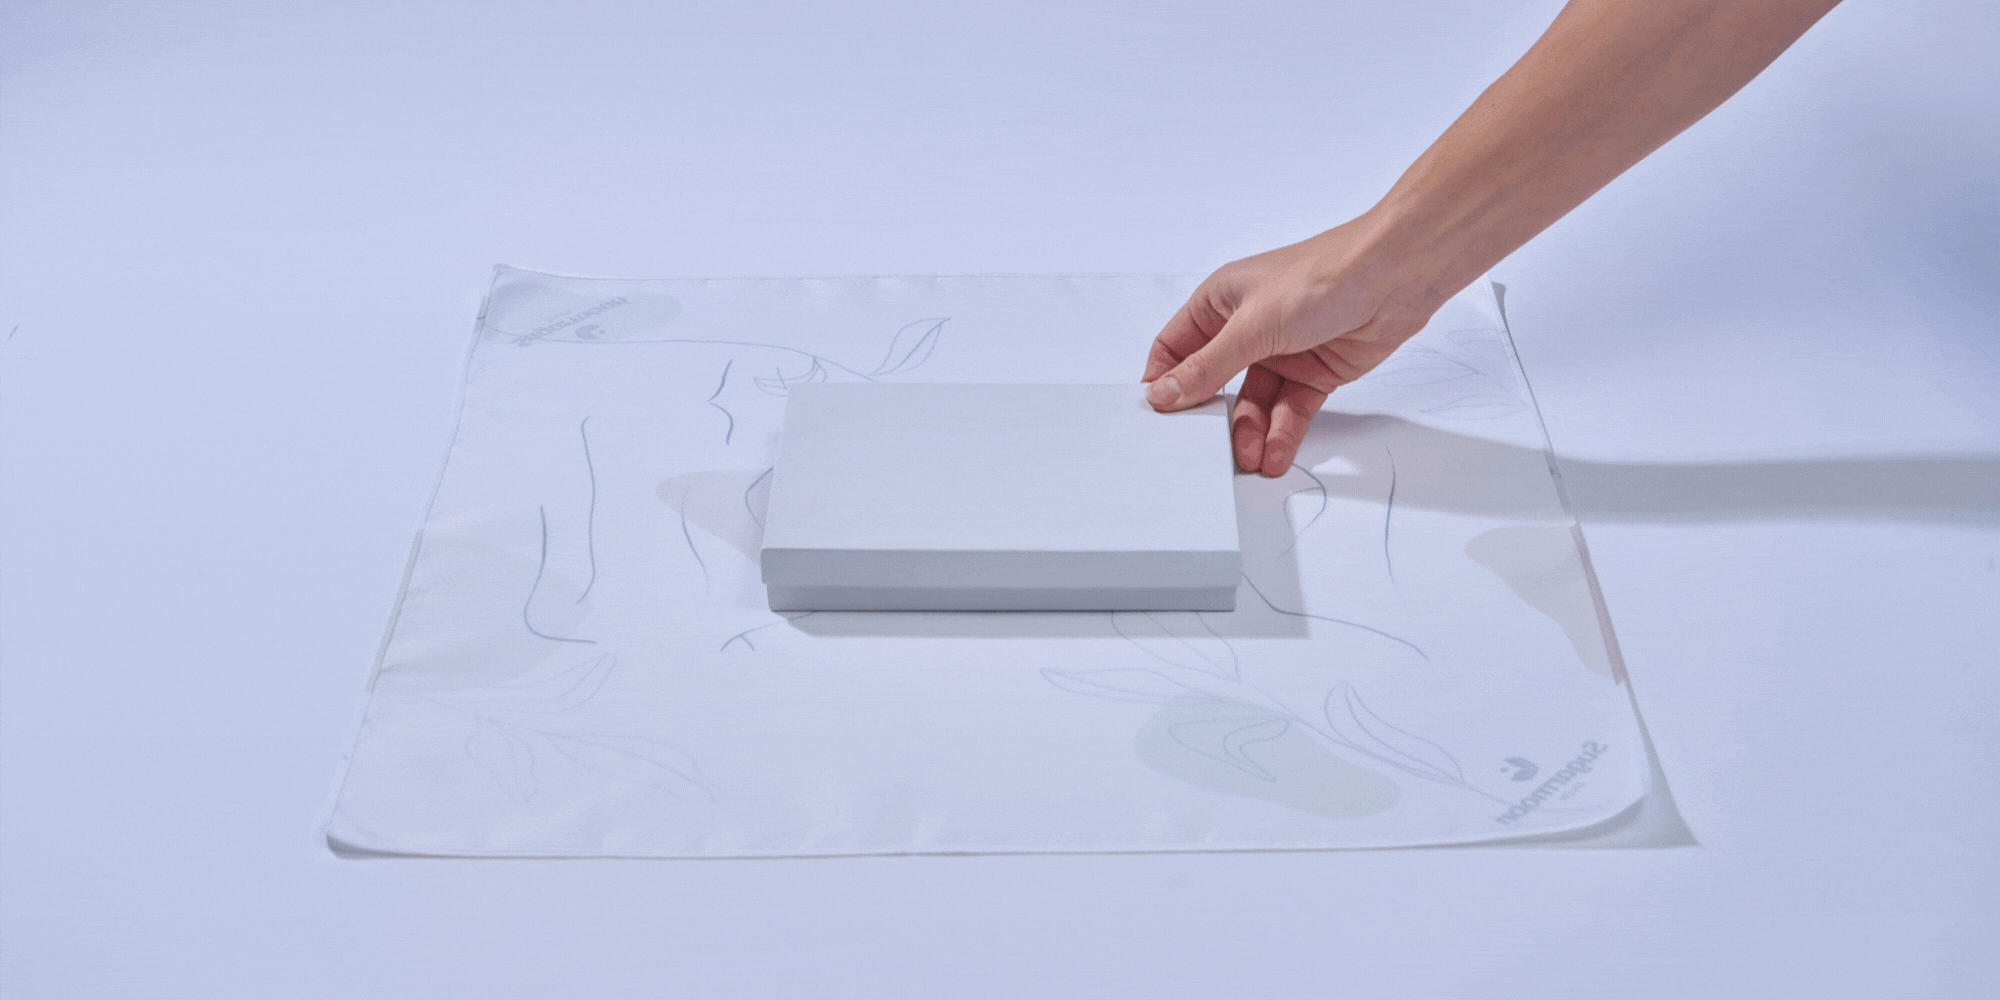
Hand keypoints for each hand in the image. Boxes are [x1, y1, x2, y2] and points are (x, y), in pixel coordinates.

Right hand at [1142, 215, 1439, 476]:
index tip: (1159, 417)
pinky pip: (1289, 410)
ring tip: (1250, 460)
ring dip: (1250, 433)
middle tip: (1203, 450)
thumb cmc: (1322, 277)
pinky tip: (1275, 455)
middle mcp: (1247, 327)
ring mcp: (1281, 351)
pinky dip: (1282, 433)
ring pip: (1254, 402)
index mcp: (1220, 301)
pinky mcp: (1314, 373)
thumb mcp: (1252, 326)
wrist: (1393, 278)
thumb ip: (1207, 366)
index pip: (1176, 347)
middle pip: (1215, 382)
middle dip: (1210, 416)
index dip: (1164, 380)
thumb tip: (1163, 394)